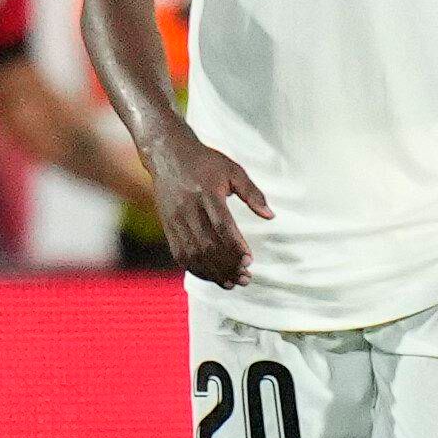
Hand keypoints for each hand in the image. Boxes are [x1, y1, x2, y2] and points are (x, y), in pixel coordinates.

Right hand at [139, 132, 271, 286]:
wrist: (167, 154)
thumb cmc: (205, 161)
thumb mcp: (233, 171)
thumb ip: (252, 193)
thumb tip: (270, 216)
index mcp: (207, 194)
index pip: (222, 226)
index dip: (235, 247)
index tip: (249, 261)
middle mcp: (188, 209)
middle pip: (207, 245)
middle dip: (226, 266)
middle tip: (245, 278)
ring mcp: (175, 219)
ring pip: (192, 254)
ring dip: (211, 272)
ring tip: (230, 283)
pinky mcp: (167, 226)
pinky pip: (179, 253)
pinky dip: (194, 268)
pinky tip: (210, 275)